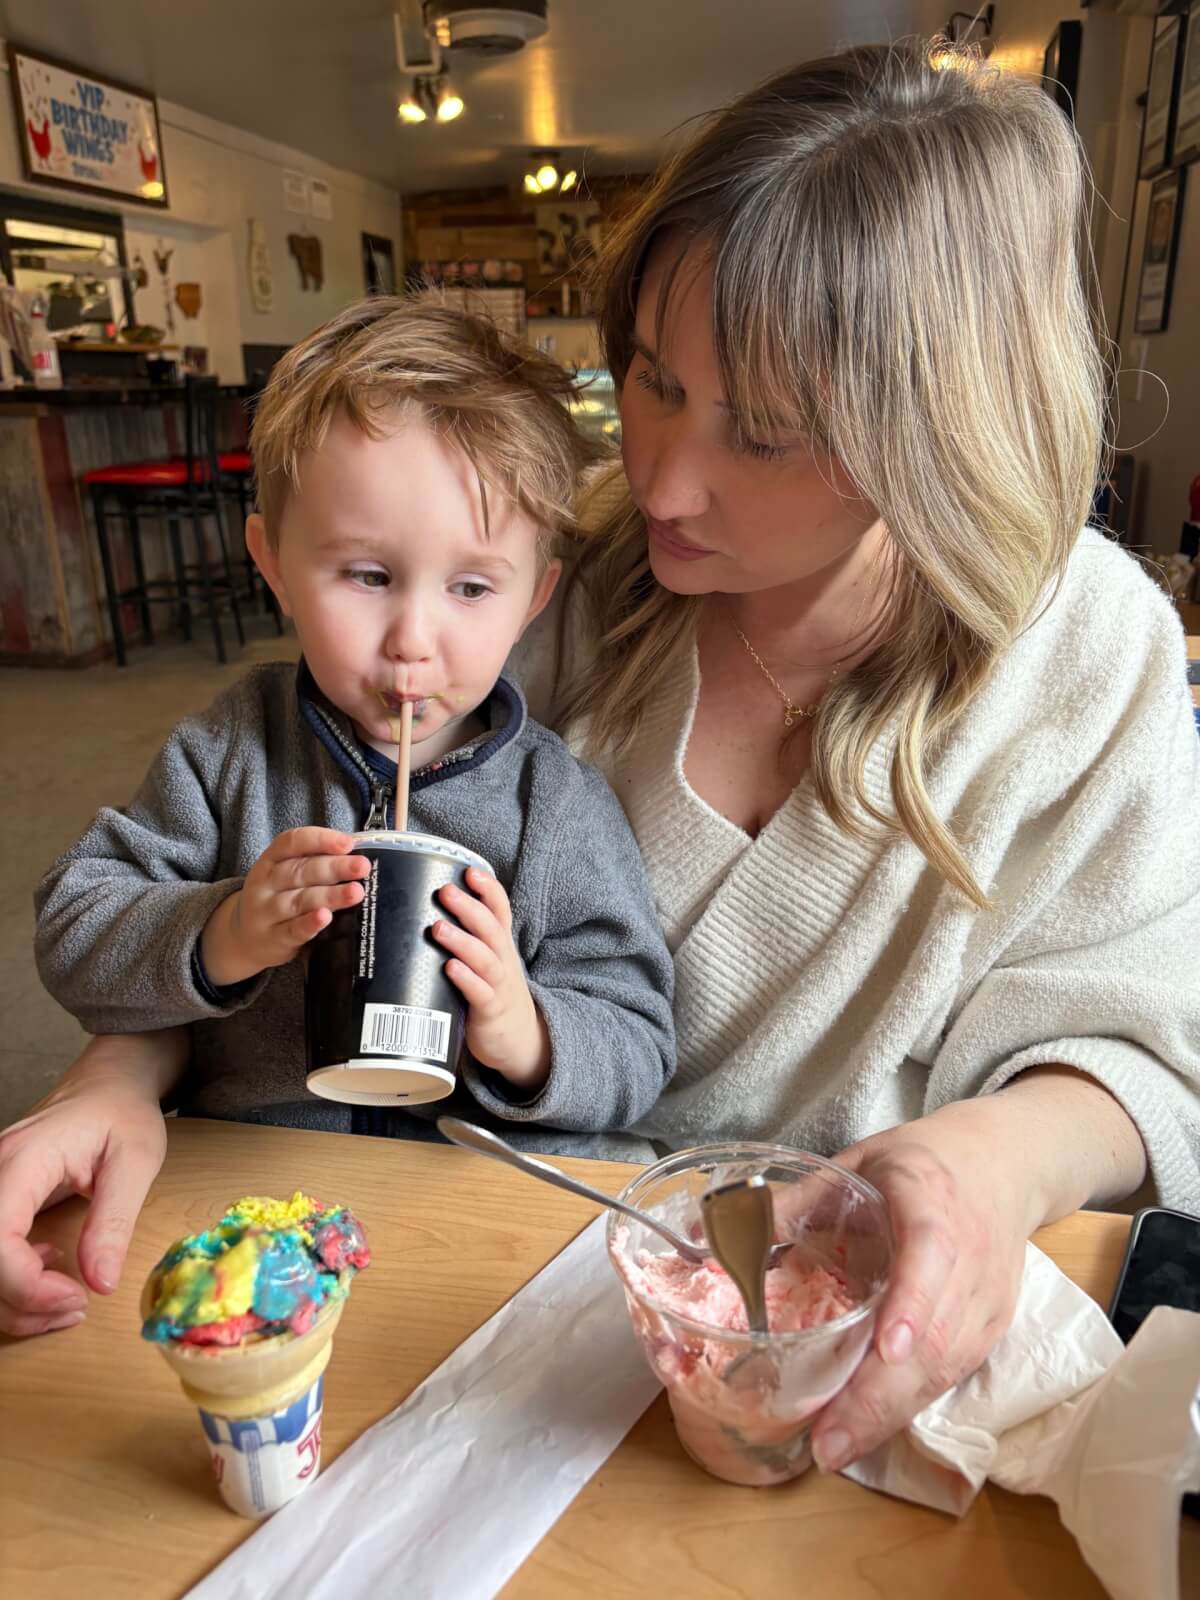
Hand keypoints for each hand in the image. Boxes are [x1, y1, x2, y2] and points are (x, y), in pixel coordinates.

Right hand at [0, 1032, 178, 1336]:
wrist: (108, 1084)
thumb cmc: (123, 1114)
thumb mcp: (136, 1160)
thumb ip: (115, 1222)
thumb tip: (101, 1283)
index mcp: (24, 1161)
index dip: (25, 1284)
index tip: (76, 1298)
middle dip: (19, 1301)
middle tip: (74, 1307)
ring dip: (12, 1299)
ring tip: (67, 1300)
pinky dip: (9, 1280)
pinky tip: (46, 1268)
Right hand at [200, 828, 370, 986]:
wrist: (243, 937)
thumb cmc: (277, 897)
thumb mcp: (284, 874)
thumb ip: (314, 862)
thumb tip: (357, 855)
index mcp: (271, 859)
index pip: (292, 842)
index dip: (320, 840)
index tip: (347, 843)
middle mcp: (265, 883)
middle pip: (301, 871)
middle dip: (335, 868)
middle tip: (362, 867)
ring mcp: (266, 911)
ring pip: (300, 900)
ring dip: (330, 895)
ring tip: (355, 892)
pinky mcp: (273, 938)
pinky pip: (293, 930)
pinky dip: (310, 924)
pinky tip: (325, 917)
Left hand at [433, 868, 549, 1090]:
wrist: (518, 1038)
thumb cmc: (491, 990)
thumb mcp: (485, 960)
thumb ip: (463, 937)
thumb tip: (416, 910)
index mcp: (500, 943)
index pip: (500, 909)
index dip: (488, 890)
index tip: (470, 872)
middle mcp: (503, 959)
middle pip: (491, 928)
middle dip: (469, 908)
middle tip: (445, 891)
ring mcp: (498, 985)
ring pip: (484, 958)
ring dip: (462, 941)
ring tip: (438, 928)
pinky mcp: (490, 1011)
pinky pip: (480, 992)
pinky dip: (466, 979)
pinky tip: (450, 968)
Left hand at [808, 1099, 1037, 1474]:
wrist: (1004, 1164)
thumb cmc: (922, 1163)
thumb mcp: (860, 1161)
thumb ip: (798, 1200)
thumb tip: (718, 1228)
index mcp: (932, 1203)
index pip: (931, 1253)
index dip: (913, 1303)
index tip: (888, 1348)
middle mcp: (969, 1258)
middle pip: (936, 1335)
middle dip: (880, 1395)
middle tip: (828, 1440)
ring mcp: (986, 1300)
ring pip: (946, 1367)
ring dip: (890, 1414)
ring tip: (836, 1447)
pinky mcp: (991, 1328)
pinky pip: (952, 1374)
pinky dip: (908, 1406)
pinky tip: (867, 1429)